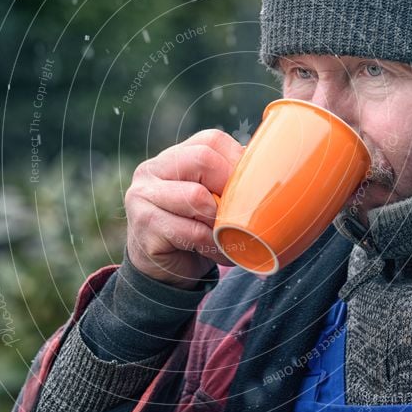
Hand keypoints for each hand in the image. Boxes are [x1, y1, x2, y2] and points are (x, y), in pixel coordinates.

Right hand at [124, 129, 243, 288]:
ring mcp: (142, 196)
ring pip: (197, 197)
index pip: (211, 141)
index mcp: (173, 157)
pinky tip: (217, 252)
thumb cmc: (194, 229)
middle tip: (238, 213)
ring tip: (228, 237)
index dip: (237, 163)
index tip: (249, 189)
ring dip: (221, 222)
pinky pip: (191, 231)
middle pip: (203, 160)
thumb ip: (227, 181)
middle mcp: (152, 170)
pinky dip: (212, 244)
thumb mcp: (209, 199)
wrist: (163, 270)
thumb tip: (270, 168)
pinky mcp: (143, 225)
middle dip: (229, 189)